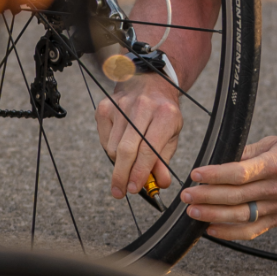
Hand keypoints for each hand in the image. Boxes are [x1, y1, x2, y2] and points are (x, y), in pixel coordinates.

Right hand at [95, 75, 182, 199]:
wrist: (151, 83)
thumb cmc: (163, 114)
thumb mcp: (172, 136)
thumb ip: (164, 161)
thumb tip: (159, 184)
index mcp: (164, 114)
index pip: (149, 150)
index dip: (140, 173)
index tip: (134, 189)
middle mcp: (142, 106)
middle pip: (126, 150)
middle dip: (122, 175)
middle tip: (120, 192)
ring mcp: (121, 104)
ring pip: (113, 147)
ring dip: (118, 163)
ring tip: (128, 161)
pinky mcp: (105, 106)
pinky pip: (104, 139)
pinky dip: (110, 149)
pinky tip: (120, 144)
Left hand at [181, 133, 276, 238]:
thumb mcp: (276, 141)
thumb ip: (249, 153)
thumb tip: (223, 160)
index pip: (240, 173)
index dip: (215, 175)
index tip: (196, 174)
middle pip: (237, 197)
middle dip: (208, 197)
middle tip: (187, 195)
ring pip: (242, 216)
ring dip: (214, 216)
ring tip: (193, 212)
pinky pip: (253, 229)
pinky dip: (231, 232)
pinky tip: (213, 229)